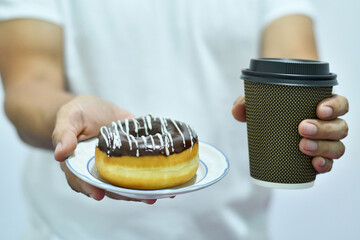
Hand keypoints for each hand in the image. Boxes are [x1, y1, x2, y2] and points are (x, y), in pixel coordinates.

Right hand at [52, 94, 156, 202]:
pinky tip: (171, 179)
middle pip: (111, 187)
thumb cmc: (78, 114)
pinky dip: (155, 174)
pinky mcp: (133, 158)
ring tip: (162, 193)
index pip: (83, 180)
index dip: (89, 187)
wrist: (95, 109)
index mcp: (81, 166)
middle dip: (128, 194)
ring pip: (129, 182)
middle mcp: (101, 171)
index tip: (98, 193)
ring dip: (144, 189)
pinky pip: (143, 168)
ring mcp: (118, 166)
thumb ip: (64, 134)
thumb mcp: (69, 118)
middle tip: (146, 197)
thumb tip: (60, 153)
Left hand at [232, 94, 348, 173]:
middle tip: (302, 128)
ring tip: (303, 146)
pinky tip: (314, 165)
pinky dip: (324, 165)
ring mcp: (325, 144)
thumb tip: (238, 110)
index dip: (335, 106)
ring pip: (337, 147)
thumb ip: (247, 103)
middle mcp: (328, 125)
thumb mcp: (260, 104)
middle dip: (323, 129)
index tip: (320, 109)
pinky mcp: (318, 159)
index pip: (339, 104)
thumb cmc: (272, 113)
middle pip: (339, 127)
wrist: (270, 131)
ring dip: (322, 147)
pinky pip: (328, 164)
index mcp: (320, 107)